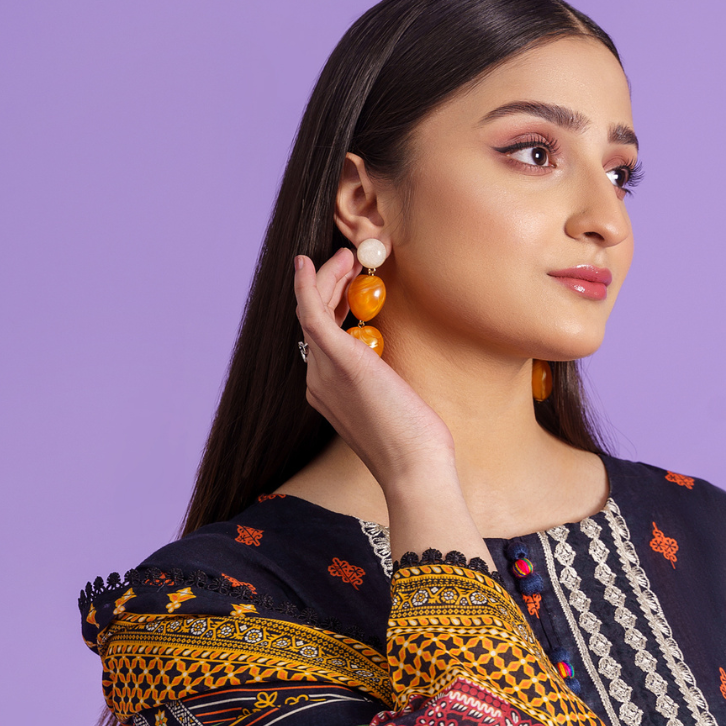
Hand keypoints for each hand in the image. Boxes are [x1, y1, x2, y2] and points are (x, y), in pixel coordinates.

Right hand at [295, 251, 489, 564]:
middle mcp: (318, 381)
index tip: (349, 288)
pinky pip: (313, 311)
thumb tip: (399, 375)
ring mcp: (324, 371)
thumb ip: (389, 387)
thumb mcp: (399, 410)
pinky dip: (308, 283)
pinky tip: (309, 262)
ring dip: (325, 278)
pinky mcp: (339, 360)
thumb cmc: (417, 448)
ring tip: (347, 256)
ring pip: (312, 311)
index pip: (323, 340)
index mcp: (329, 394)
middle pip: (313, 320)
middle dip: (327, 286)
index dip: (333, 307)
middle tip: (349, 261)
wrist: (414, 469)